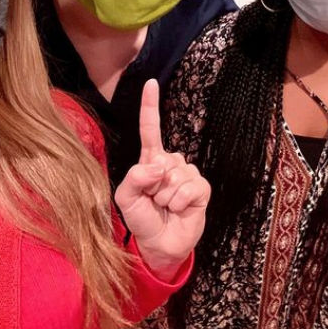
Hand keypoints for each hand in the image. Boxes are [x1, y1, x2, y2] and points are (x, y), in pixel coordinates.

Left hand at [115, 79, 209, 280]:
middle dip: (154, 185)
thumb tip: (157, 166)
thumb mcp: (126, 198)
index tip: (151, 83)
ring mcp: (187, 174)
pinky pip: (189, 187)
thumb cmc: (141, 219)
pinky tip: (179, 209)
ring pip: (176, 175)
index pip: (150, 129)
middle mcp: (170, 163)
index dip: (150, 106)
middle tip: (154, 201)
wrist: (159, 245)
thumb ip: (134, 178)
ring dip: (166, 196)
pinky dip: (180, 202)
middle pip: (163, 159)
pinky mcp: (201, 188)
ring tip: (165, 207)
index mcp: (150, 160)